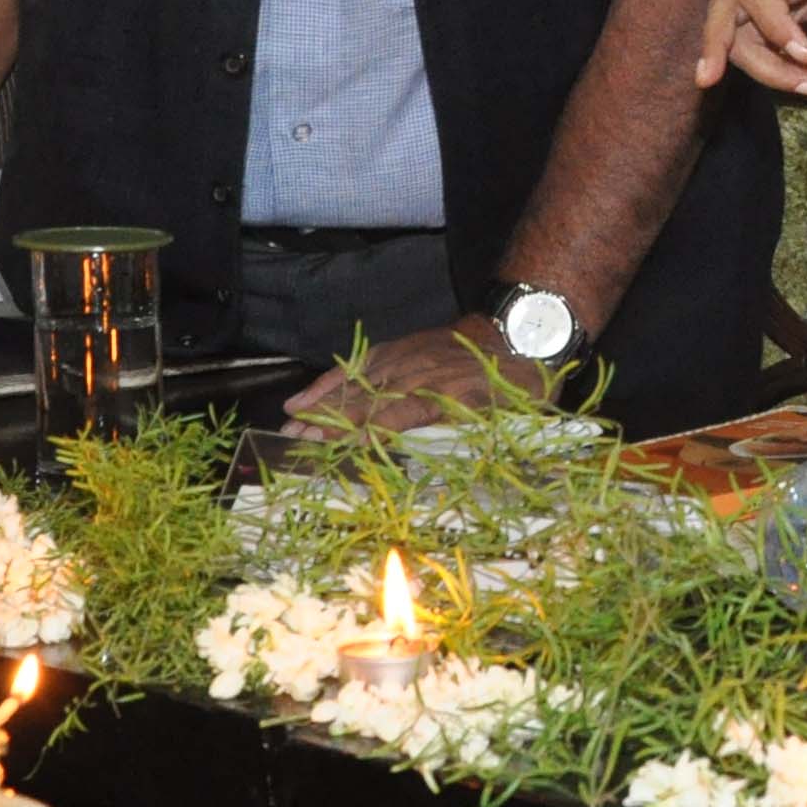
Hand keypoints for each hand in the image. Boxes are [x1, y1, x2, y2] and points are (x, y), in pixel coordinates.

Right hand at [281, 321, 552, 442]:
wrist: (520, 330)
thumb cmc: (520, 385)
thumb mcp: (508, 418)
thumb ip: (472, 439)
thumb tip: (442, 476)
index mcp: (447, 395)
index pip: (398, 416)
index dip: (369, 434)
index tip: (339, 453)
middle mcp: (418, 375)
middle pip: (366, 402)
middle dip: (328, 428)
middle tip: (293, 452)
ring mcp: (404, 358)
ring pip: (354, 386)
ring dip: (319, 410)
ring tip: (287, 432)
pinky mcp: (396, 349)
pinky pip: (355, 366)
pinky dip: (327, 383)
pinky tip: (302, 399)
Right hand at [695, 0, 806, 94]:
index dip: (773, 26)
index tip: (806, 55)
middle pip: (725, 12)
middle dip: (716, 47)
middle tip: (711, 83)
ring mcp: (766, 2)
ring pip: (739, 38)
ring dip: (766, 72)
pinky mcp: (772, 20)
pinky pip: (760, 49)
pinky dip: (781, 72)